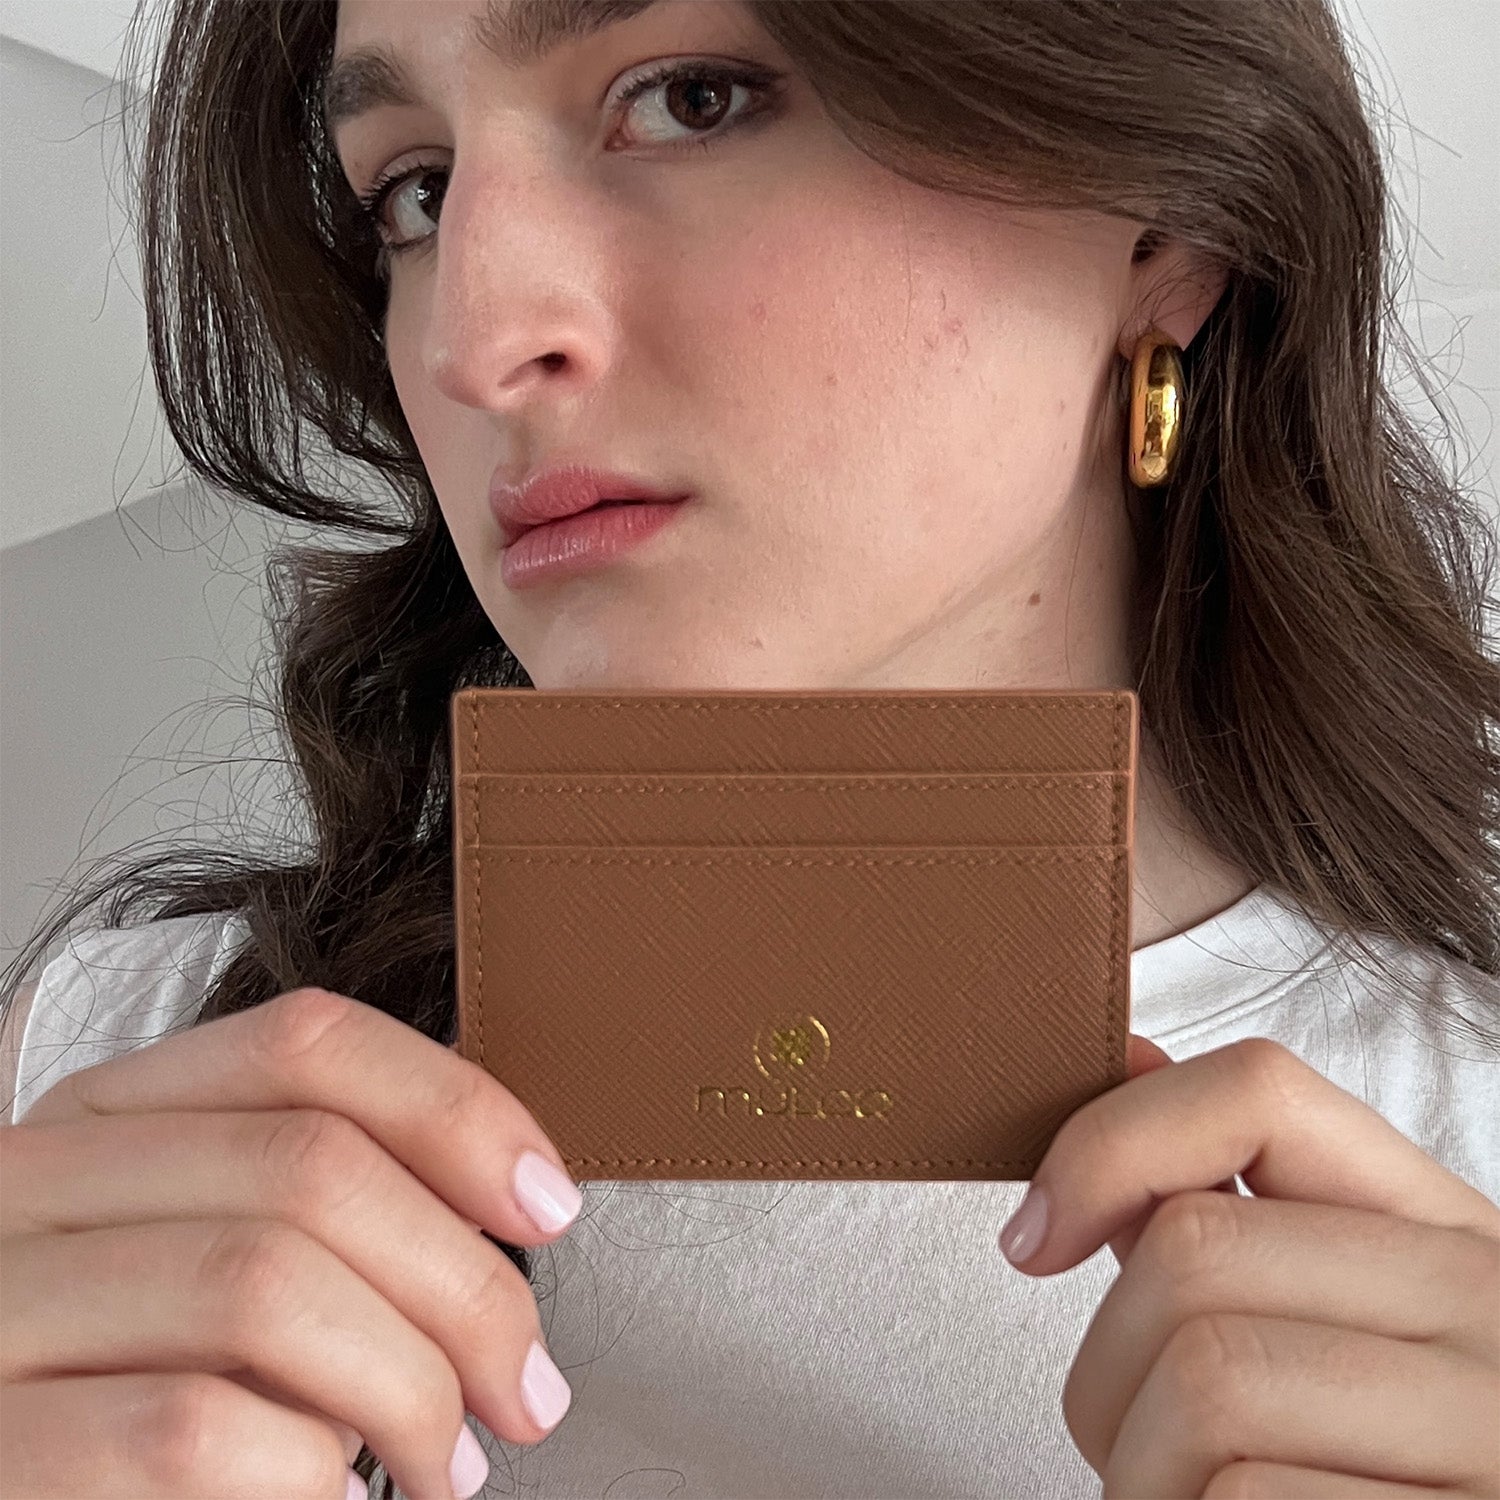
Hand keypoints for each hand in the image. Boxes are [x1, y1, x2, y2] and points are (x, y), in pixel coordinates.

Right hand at [0, 985, 584, 1499]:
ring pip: (265, 1289)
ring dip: (409, 1389)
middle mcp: (29, 1182)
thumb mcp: (205, 1262)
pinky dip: (307, 1475)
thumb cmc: (130, 1394)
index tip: (548, 1203)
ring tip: (452, 1465)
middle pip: (311, 1167)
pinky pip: (192, 1432)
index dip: (455, 1109)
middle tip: (527, 1386)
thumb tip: (505, 1202)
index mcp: (104, 1115)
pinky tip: (333, 1499)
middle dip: (464, 1285)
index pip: (305, 1043)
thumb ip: (315, 1210)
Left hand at [997, 1033, 1499, 1497]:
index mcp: (1444, 1234)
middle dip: (1105, 1366)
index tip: (1036, 1234)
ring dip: (1137, 1470)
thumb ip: (1225, 1208)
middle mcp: (1485, 1306)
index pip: (1257, 1093)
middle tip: (1127, 1441)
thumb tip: (1131, 1060)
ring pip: (1206, 1380)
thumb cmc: (1376, 1472)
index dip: (1110, 1143)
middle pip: (1192, 1248)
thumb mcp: (1339, 1323)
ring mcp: (1487, 1425)